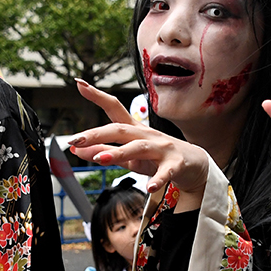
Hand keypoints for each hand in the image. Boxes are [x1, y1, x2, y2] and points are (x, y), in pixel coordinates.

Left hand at [70, 79, 210, 198]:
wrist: (194, 164)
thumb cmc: (157, 157)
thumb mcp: (128, 155)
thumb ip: (104, 151)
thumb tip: (76, 149)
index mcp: (134, 130)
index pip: (114, 109)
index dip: (98, 96)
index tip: (80, 83)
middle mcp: (147, 135)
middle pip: (121, 129)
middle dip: (97, 133)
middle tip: (76, 139)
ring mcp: (162, 148)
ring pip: (139, 148)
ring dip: (119, 152)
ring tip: (101, 158)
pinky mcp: (176, 164)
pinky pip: (166, 172)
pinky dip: (158, 179)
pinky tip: (149, 186)